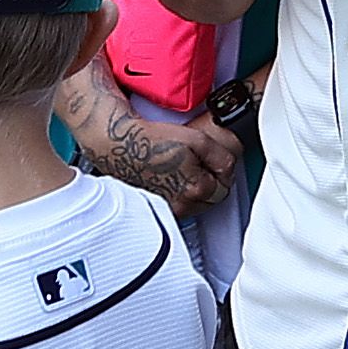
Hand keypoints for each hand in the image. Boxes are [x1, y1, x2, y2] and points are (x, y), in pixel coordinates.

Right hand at [100, 104, 239, 209]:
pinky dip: (180, 194)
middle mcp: (181, 205)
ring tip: (186, 169)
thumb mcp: (198, 139)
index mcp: (195, 189)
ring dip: (197, 190)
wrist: (119, 144)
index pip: (225, 186)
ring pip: (195, 205)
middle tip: (203, 163)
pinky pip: (178, 206)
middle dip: (212, 181)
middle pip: (211, 199)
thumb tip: (229, 166)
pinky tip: (173, 178)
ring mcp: (167, 209)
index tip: (215, 159)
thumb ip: (223, 156)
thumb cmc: (151, 140)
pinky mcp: (154, 208)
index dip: (222, 170)